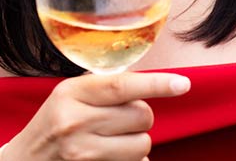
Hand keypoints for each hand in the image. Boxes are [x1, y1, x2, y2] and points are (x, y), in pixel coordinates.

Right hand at [1, 71, 189, 160]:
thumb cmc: (52, 124)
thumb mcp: (68, 96)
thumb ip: (103, 87)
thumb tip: (151, 82)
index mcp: (71, 94)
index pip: (122, 86)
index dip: (158, 84)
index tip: (183, 84)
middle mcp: (75, 123)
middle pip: (141, 116)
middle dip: (140, 118)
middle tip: (120, 120)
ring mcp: (82, 154)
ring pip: (142, 145)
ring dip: (137, 143)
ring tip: (115, 140)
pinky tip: (112, 156)